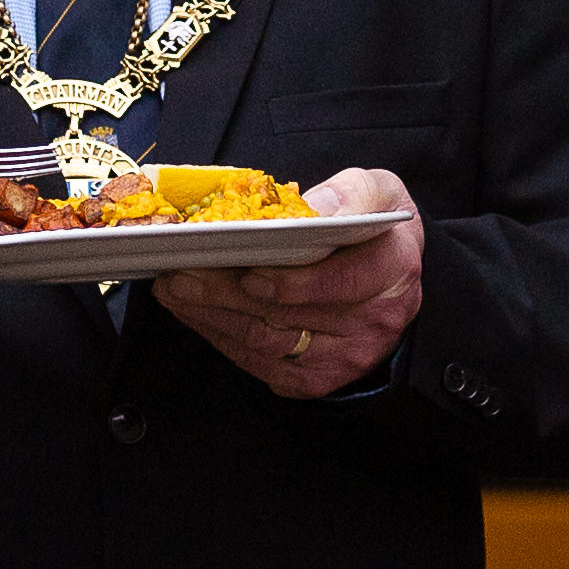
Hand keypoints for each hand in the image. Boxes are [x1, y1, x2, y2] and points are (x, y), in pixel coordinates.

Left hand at [169, 169, 421, 397]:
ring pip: (268, 344)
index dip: (294, 282)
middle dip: (227, 294)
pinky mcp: (319, 377)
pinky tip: (196, 313)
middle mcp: (375, 320)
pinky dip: (223, 340)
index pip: (344, 282)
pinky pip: (263, 366)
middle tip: (182, 273)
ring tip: (176, 290)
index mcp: (392, 268)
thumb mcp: (376, 190)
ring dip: (213, 317)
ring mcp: (347, 356)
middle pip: (290, 315)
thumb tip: (312, 212)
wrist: (390, 273)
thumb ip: (350, 194)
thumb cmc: (372, 228)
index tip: (249, 272)